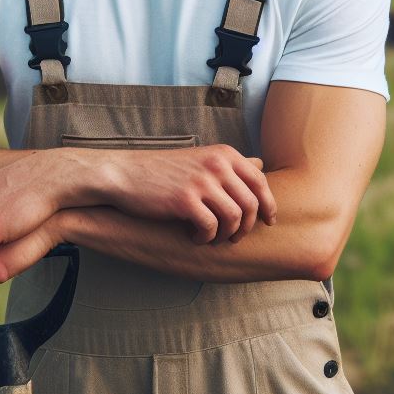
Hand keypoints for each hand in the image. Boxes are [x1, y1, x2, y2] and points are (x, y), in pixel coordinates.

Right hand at [107, 146, 276, 244]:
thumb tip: (260, 164)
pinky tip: (194, 237)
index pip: (260, 181)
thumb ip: (231, 164)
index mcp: (224, 154)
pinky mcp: (184, 201)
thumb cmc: (164, 170)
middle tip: (234, 238)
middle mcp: (216, 165)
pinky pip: (210, 228)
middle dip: (247, 227)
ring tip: (213, 239)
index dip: (268, 205)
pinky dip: (206, 238)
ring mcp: (201, 182)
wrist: (125, 174)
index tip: (268, 222)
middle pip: (251, 203)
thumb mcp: (202, 158)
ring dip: (226, 235)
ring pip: (234, 218)